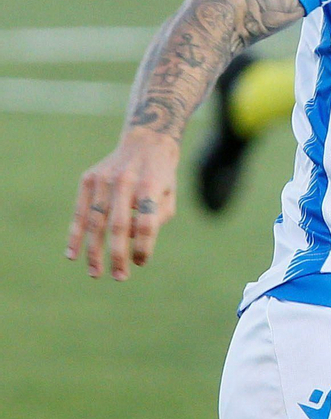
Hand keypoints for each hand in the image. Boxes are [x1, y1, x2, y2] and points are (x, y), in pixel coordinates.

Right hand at [66, 132, 178, 279]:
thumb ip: (156, 219)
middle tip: (119, 277)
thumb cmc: (160, 176)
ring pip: (95, 222)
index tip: (141, 263)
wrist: (146, 141)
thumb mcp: (169, 194)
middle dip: (118, 255)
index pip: (147, 222)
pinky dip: (74, 235)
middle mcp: (125, 181)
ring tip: (95, 273)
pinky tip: (72, 255)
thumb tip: (133, 243)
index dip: (143, 246)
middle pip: (119, 226)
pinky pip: (79, 212)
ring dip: (93, 251)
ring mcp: (104, 179)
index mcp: (151, 185)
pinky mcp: (88, 179)